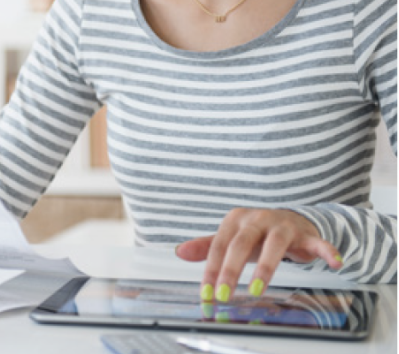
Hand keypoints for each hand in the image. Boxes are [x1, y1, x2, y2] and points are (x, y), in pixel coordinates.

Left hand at [175, 208, 342, 301]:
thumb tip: (179, 251)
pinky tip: (333, 262)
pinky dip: (325, 250)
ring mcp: (282, 224)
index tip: (206, 294)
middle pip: (241, 243)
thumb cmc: (257, 234)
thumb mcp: (231, 239)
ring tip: (257, 289)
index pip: (219, 246)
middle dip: (231, 270)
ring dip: (266, 267)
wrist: (291, 220)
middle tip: (224, 294)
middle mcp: (257, 219)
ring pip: (274, 244)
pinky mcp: (305, 233)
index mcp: (236, 220)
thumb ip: (207, 246)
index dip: (211, 270)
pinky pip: (316, 241)